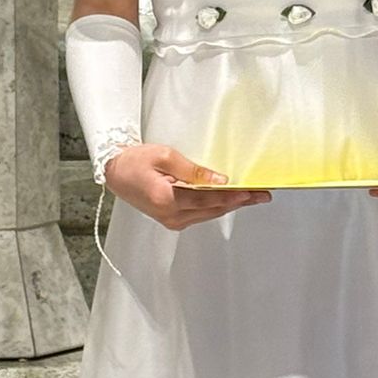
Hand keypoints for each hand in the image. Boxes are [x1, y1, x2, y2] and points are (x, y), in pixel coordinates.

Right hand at [104, 143, 269, 230]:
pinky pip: (200, 214)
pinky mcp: (171, 219)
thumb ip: (194, 171)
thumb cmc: (135, 161)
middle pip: (212, 210)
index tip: (251, 192)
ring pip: (209, 214)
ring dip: (230, 204)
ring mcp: (170, 220)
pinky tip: (230, 199)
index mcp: (166, 199)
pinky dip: (216, 206)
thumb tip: (219, 180)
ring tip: (252, 197)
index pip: (207, 199)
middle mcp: (170, 215)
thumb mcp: (166, 156)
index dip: (232, 196)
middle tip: (262, 195)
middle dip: (239, 202)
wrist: (115, 171)